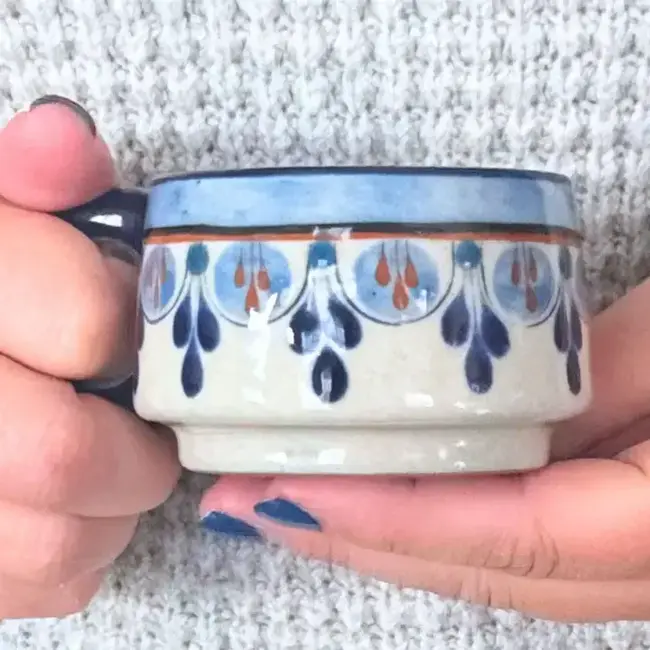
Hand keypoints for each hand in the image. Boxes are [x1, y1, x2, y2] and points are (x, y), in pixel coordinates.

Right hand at [0, 98, 179, 618]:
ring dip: (115, 502)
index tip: (120, 325)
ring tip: (107, 460)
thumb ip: (26, 176)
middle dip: (134, 436)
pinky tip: (68, 505)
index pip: (81, 323)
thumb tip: (67, 138)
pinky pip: (49, 586)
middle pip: (65, 454)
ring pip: (59, 542)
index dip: (122, 326)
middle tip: (138, 414)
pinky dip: (85, 550)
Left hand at [201, 277, 649, 622]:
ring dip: (385, 541)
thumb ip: (593, 374)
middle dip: (359, 542)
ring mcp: (634, 563)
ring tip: (287, 504)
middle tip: (245, 506)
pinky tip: (375, 499)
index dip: (393, 521)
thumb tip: (479, 406)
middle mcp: (647, 570)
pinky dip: (435, 527)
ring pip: (494, 570)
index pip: (515, 537)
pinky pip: (515, 543)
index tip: (282, 495)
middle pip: (486, 572)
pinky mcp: (619, 533)